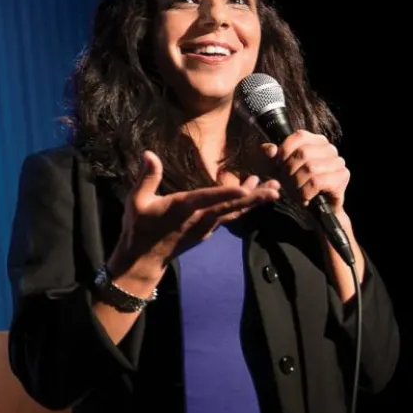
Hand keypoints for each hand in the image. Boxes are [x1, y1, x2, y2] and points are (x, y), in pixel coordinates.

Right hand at [108, 151, 280, 282]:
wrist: (144, 259)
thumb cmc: (139, 228)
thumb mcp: (136, 201)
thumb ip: (147, 177)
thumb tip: (149, 153)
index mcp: (182, 208)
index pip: (208, 198)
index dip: (227, 193)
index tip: (246, 187)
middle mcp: (199, 218)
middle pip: (230, 206)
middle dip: (254, 197)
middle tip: (276, 189)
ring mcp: (205, 226)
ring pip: (234, 212)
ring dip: (254, 201)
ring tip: (273, 190)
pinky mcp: (206, 231)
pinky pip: (229, 217)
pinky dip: (242, 207)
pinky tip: (251, 197)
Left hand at [262, 130, 348, 212]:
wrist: (313, 209)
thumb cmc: (294, 184)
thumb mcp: (274, 167)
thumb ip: (267, 155)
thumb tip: (271, 149)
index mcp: (315, 140)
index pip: (299, 137)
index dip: (284, 153)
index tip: (278, 167)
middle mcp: (329, 148)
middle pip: (303, 153)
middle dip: (289, 171)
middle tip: (286, 183)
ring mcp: (338, 162)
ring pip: (310, 168)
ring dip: (296, 184)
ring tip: (295, 192)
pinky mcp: (342, 176)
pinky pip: (317, 182)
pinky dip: (305, 192)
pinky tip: (304, 198)